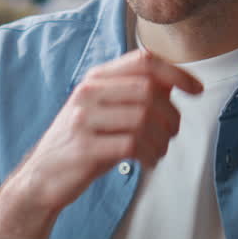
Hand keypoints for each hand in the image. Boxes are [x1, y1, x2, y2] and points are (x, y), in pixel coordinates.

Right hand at [0, 49, 202, 238]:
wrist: (41, 177)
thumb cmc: (81, 144)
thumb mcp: (104, 111)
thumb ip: (133, 95)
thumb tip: (173, 87)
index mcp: (96, 79)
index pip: (143, 61)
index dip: (176, 73)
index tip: (196, 89)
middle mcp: (88, 93)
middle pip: (148, 90)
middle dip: (171, 114)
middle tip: (173, 133)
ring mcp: (83, 120)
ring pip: (143, 117)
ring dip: (162, 138)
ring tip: (159, 150)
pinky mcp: (84, 148)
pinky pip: (132, 144)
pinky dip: (150, 154)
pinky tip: (148, 161)